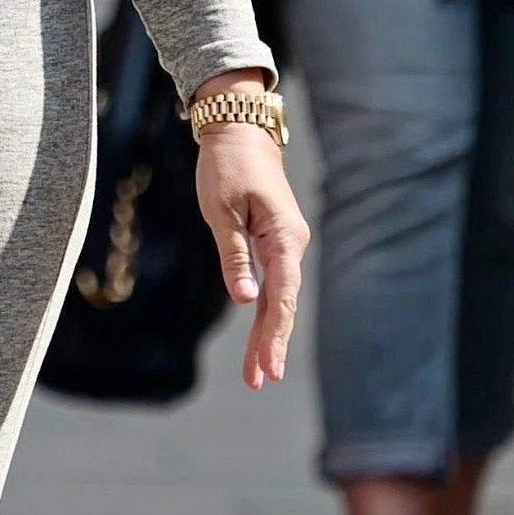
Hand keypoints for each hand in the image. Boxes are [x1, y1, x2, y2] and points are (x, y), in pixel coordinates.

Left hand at [193, 82, 307, 390]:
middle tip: (259, 381)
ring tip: (257, 373)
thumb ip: (235, 256)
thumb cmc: (225, 166)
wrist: (238, 133)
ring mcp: (285, 244)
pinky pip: (273, 283)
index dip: (274, 334)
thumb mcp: (221, 210)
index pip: (282, 295)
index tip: (267, 367)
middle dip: (270, 344)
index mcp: (283, 237)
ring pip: (279, 297)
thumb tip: (245, 299)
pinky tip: (259, 337)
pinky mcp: (274, 242)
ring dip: (268, 334)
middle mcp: (291, 244)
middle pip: (283, 304)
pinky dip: (265, 311)